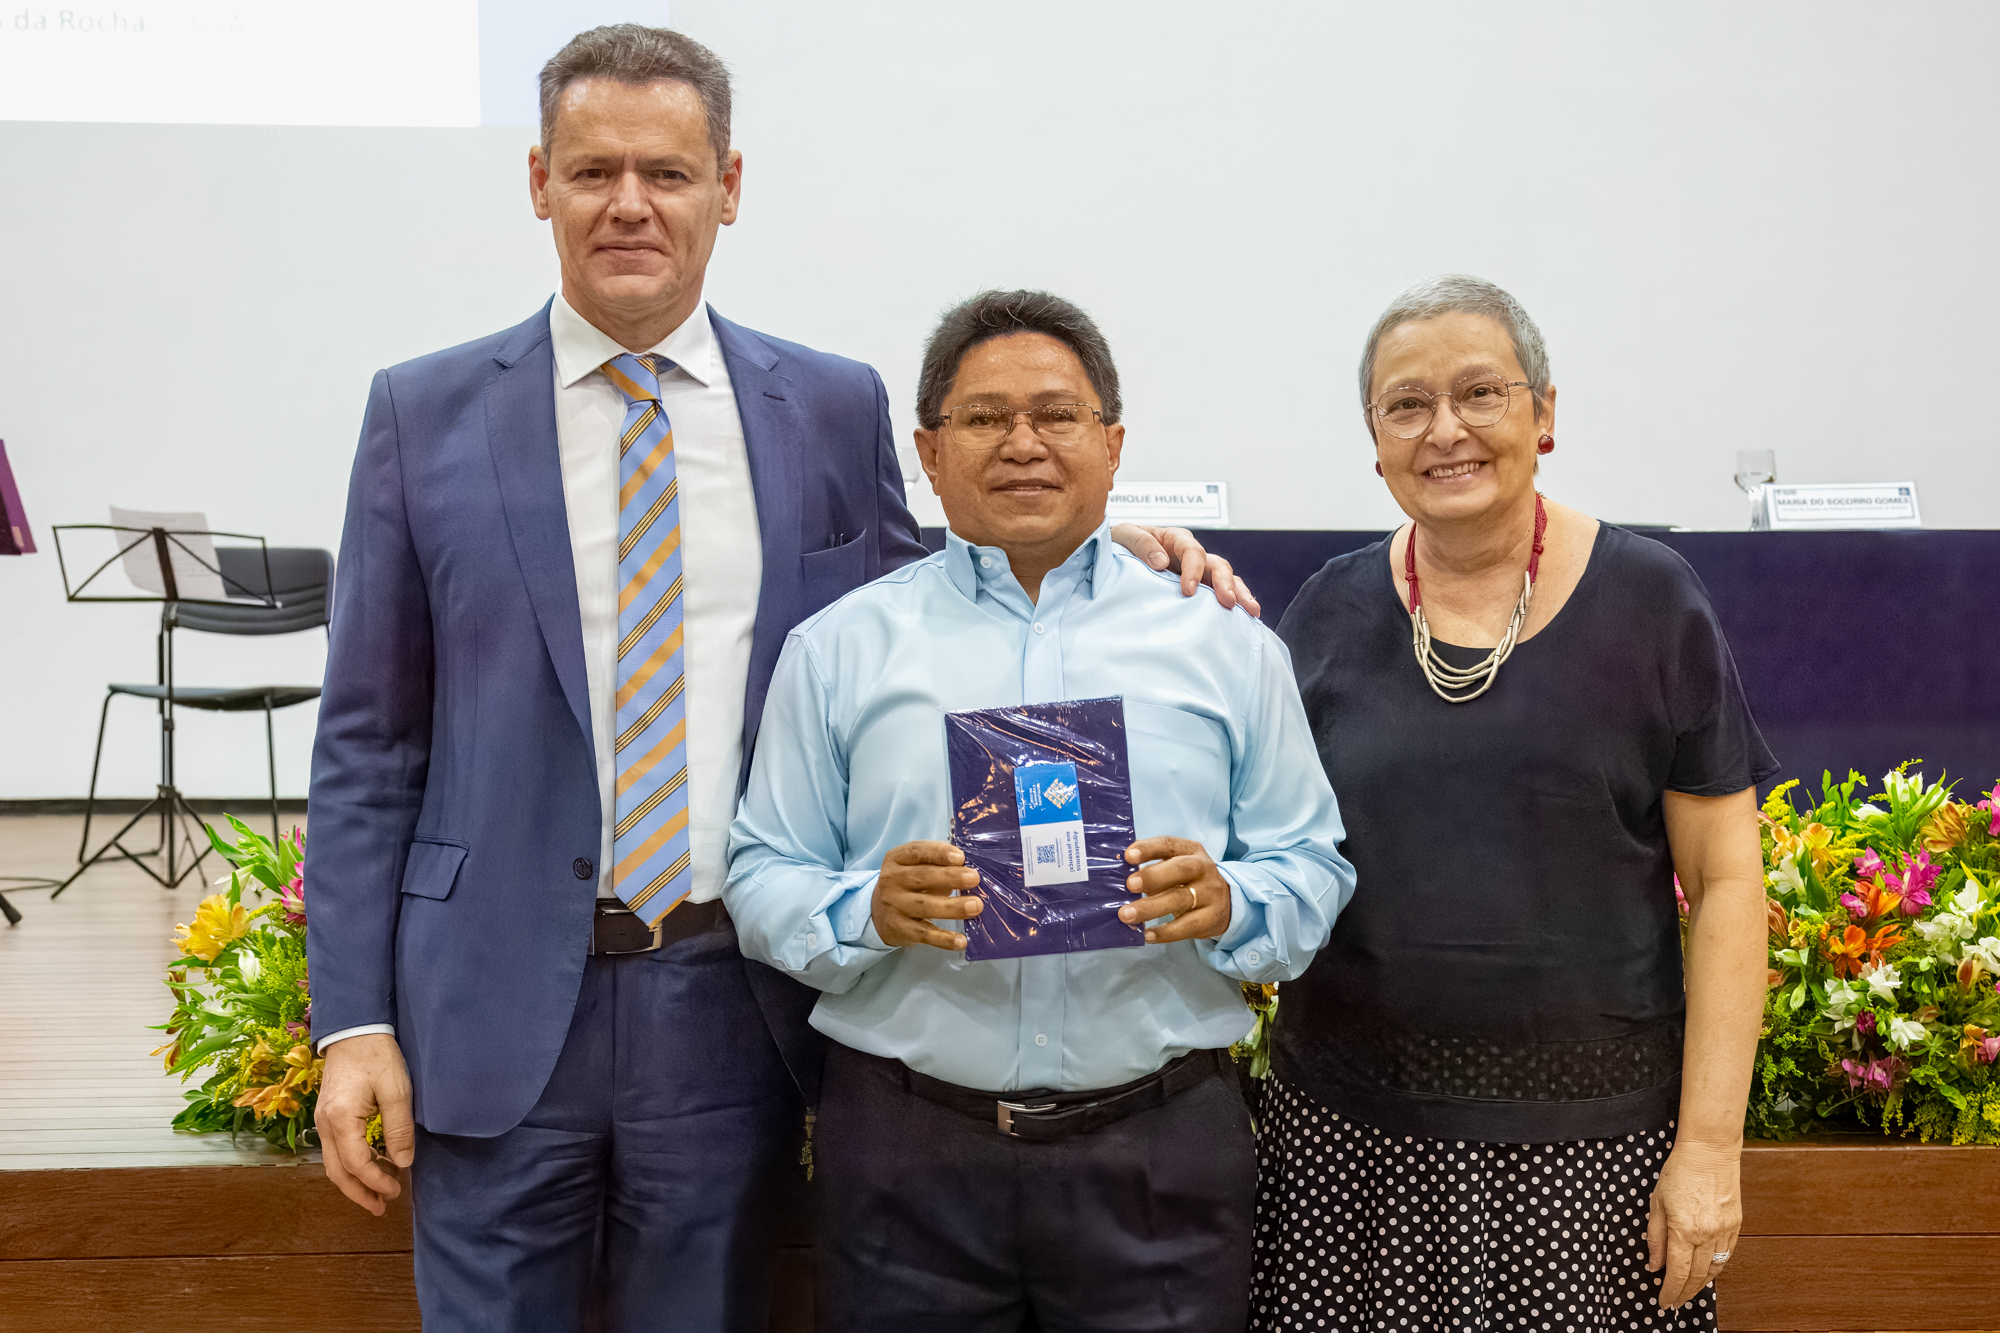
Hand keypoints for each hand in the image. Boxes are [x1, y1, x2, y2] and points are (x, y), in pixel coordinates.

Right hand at [317, 1032, 415, 1215]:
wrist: (354, 1029)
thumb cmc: (377, 1056)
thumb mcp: (396, 1090)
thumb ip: (399, 1129)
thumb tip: (403, 1164)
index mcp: (340, 1120)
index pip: (356, 1164)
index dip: (376, 1182)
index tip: (397, 1190)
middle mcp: (324, 1125)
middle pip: (337, 1172)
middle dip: (359, 1193)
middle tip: (381, 1207)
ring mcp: (322, 1121)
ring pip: (333, 1164)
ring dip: (354, 1182)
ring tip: (378, 1194)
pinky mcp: (328, 1116)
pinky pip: (335, 1150)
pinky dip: (351, 1165)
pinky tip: (371, 1166)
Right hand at [873, 840, 981, 950]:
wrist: (878, 913)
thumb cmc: (907, 884)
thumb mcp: (914, 866)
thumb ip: (936, 863)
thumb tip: (968, 869)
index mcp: (896, 859)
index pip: (917, 851)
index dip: (939, 853)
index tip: (960, 857)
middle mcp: (892, 881)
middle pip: (922, 877)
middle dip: (951, 877)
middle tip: (974, 878)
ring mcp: (895, 906)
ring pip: (925, 906)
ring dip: (953, 907)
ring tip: (976, 906)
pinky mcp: (900, 929)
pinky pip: (925, 934)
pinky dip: (944, 939)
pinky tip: (961, 941)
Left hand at [1108, 523, 1260, 616]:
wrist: (1111, 559)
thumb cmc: (1119, 544)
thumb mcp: (1124, 536)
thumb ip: (1141, 544)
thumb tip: (1161, 563)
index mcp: (1174, 539)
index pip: (1192, 551)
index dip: (1193, 569)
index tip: (1188, 590)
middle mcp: (1190, 555)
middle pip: (1216, 565)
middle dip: (1225, 583)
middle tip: (1228, 602)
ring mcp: (1196, 573)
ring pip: (1225, 579)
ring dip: (1238, 593)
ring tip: (1250, 611)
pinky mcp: (1196, 590)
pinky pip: (1218, 594)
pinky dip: (1233, 603)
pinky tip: (1244, 618)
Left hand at [1119, 837, 1231, 942]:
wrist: (1228, 902)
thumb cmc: (1190, 881)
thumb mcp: (1177, 866)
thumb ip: (1154, 867)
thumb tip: (1120, 876)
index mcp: (1191, 850)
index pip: (1169, 844)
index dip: (1148, 849)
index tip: (1127, 856)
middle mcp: (1203, 868)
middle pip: (1180, 870)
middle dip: (1153, 876)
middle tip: (1129, 885)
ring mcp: (1210, 894)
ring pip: (1180, 899)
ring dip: (1151, 908)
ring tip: (1127, 915)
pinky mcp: (1212, 918)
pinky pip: (1187, 926)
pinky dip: (1165, 932)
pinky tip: (1146, 935)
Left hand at [1646, 1138, 1742, 1308]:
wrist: (1709, 1152)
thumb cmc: (1679, 1171)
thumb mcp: (1657, 1203)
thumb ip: (1654, 1237)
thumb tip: (1654, 1265)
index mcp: (1683, 1230)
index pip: (1677, 1273)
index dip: (1670, 1291)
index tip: (1663, 1302)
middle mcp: (1707, 1234)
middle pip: (1697, 1276)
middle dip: (1684, 1293)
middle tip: (1674, 1302)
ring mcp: (1724, 1231)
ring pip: (1714, 1269)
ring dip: (1701, 1285)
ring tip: (1688, 1292)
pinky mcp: (1736, 1225)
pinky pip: (1727, 1255)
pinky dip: (1716, 1268)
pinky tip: (1707, 1273)